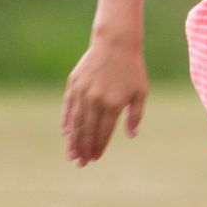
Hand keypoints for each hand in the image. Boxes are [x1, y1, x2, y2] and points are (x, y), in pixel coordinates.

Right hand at [61, 37, 148, 165]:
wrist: (116, 43)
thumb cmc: (132, 69)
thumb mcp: (140, 92)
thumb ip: (136, 115)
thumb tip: (131, 136)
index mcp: (113, 104)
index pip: (103, 132)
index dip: (99, 146)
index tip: (95, 158)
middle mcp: (96, 100)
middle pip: (87, 130)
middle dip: (84, 148)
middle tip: (81, 163)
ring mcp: (82, 92)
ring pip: (75, 122)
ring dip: (73, 140)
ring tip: (71, 155)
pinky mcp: (74, 84)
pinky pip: (67, 107)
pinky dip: (66, 122)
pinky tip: (65, 134)